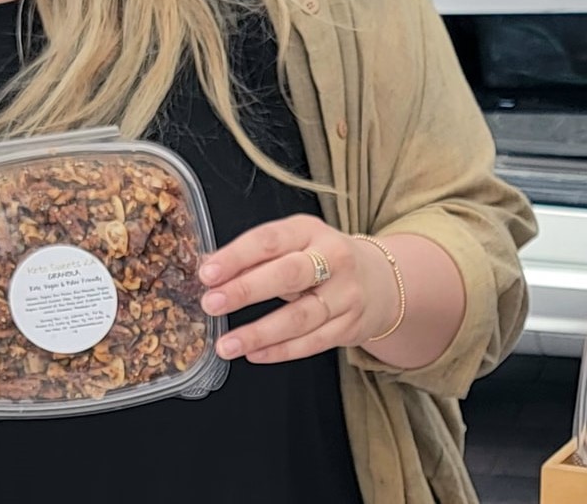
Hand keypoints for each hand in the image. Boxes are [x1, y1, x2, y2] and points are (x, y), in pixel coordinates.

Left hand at [197, 215, 397, 364]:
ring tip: (226, 345)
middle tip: (212, 304)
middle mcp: (333, 259)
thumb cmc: (322, 259)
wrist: (379, 280)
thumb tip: (208, 268)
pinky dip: (282, 351)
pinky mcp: (350, 325)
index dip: (237, 256)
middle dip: (247, 290)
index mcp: (310, 231)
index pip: (270, 240)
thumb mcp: (294, 244)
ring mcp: (345, 294)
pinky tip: (255, 355)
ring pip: (300, 316)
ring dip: (260, 333)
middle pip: (289, 274)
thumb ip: (255, 256)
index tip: (207, 273)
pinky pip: (313, 342)